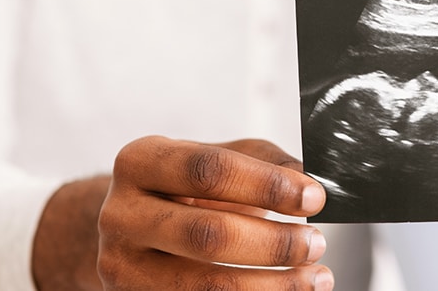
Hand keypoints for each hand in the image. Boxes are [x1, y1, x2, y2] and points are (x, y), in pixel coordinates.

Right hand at [97, 136, 332, 290]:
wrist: (136, 227)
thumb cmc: (189, 188)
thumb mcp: (222, 159)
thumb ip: (267, 163)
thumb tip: (310, 183)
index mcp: (141, 161)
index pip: (210, 171)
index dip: (268, 186)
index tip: (314, 198)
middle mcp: (121, 213)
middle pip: (207, 234)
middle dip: (274, 243)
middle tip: (317, 243)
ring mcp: (121, 265)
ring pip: (204, 286)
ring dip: (272, 286)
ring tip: (315, 277)